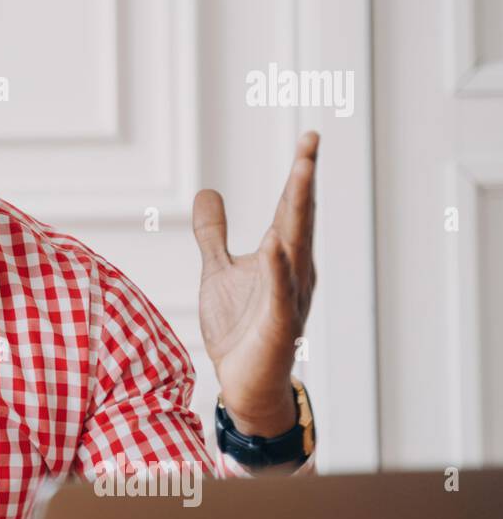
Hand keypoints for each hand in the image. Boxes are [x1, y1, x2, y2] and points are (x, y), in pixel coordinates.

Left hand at [190, 132, 318, 436]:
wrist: (243, 381)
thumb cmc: (239, 327)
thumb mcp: (218, 270)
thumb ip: (213, 233)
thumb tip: (207, 192)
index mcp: (281, 256)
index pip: (290, 207)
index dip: (299, 174)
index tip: (310, 137)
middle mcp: (292, 271)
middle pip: (299, 219)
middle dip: (303, 182)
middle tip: (311, 143)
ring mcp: (288, 298)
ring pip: (295, 248)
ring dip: (297, 213)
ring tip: (301, 176)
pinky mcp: (278, 326)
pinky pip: (279, 294)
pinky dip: (277, 270)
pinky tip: (275, 246)